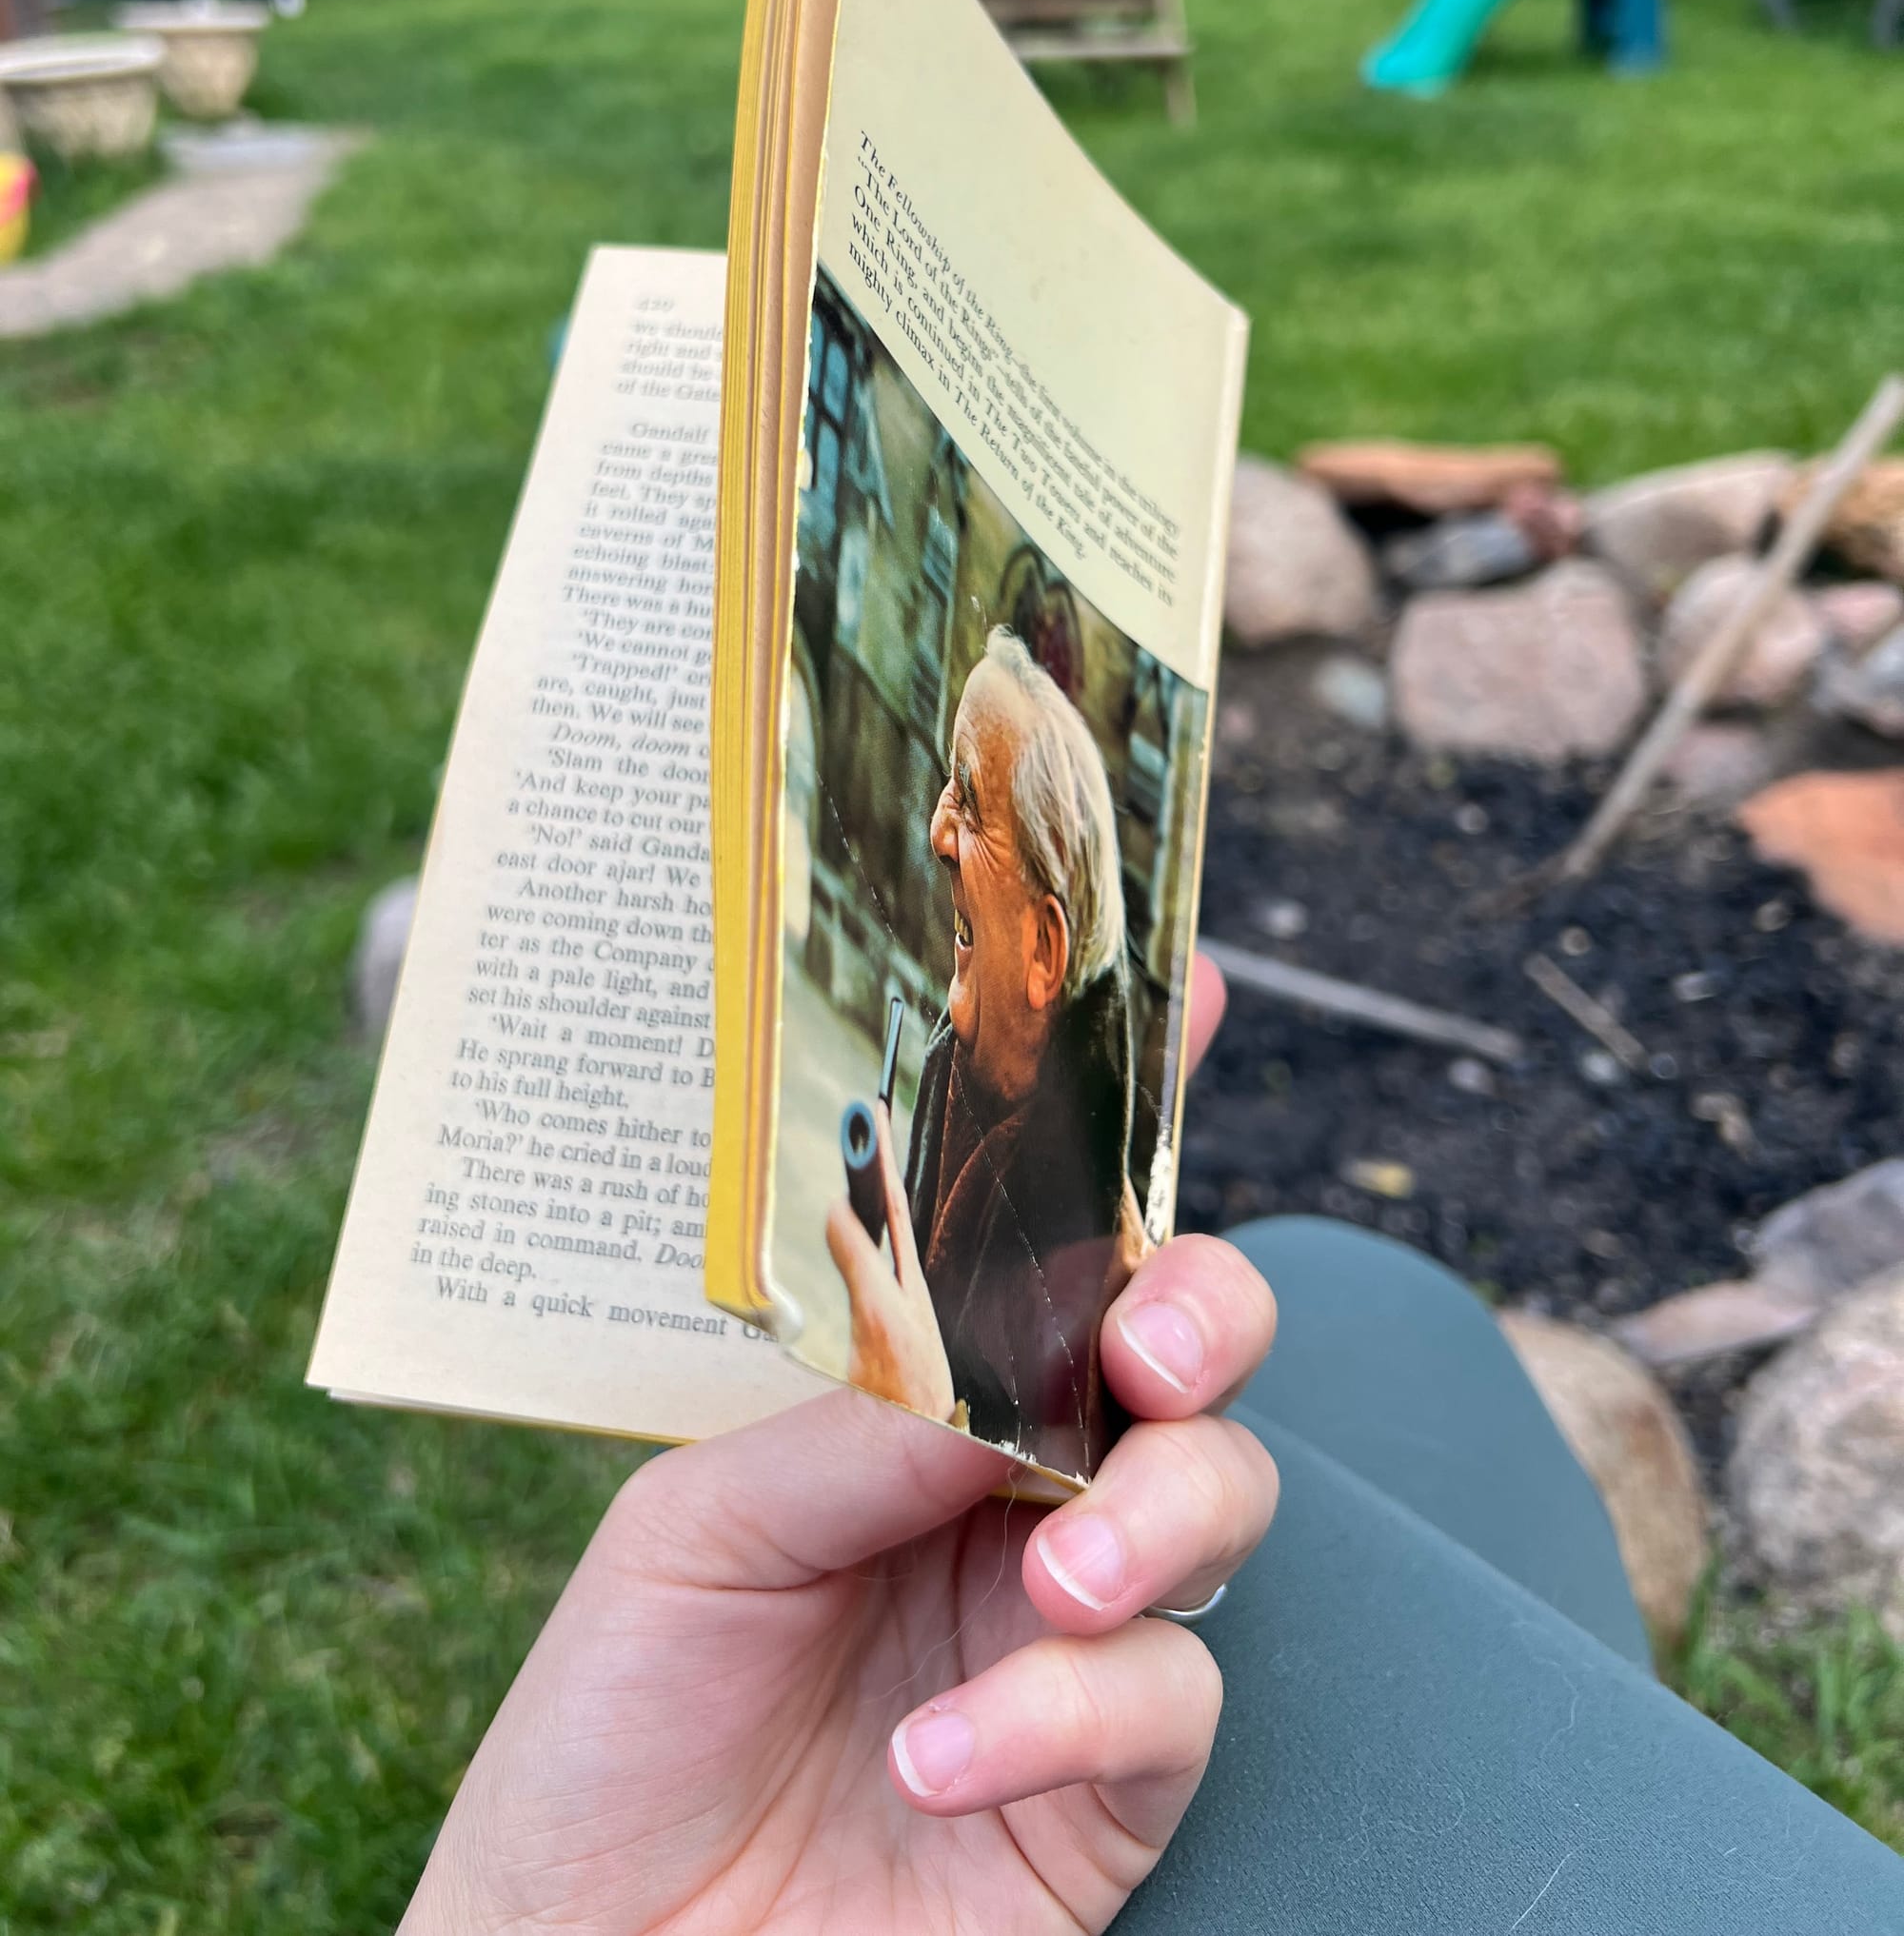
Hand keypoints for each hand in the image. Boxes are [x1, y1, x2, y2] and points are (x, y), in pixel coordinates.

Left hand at [403, 957, 1277, 1935]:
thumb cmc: (612, 1739)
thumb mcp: (694, 1537)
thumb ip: (859, 1434)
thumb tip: (1012, 1360)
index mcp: (916, 1406)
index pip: (1038, 1244)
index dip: (1126, 1119)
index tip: (1192, 989)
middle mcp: (1014, 1496)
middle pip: (1182, 1347)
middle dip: (1203, 1310)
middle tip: (1149, 1341)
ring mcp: (1068, 1630)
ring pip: (1222, 1499)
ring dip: (1159, 1518)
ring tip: (1052, 1582)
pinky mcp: (1107, 1785)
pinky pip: (1167, 1706)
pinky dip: (1070, 1713)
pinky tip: (942, 1757)